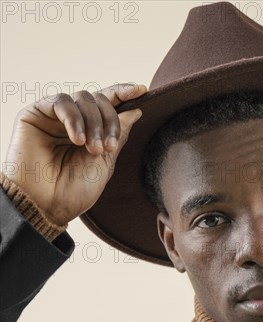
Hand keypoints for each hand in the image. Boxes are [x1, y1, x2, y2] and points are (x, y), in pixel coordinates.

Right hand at [4, 83, 146, 224]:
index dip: (124, 94)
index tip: (142, 91)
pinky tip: (77, 140)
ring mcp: (54, 117)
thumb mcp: (106, 163)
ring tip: (93, 150)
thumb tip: (135, 111)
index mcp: (91, 132)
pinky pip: (61, 101)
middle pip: (99, 99)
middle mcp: (73, 121)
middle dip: (109, 121)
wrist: (46, 205)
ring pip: (83, 98)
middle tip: (108, 147)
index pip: (108, 105)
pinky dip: (74, 119)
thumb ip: (119, 135)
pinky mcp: (35, 114)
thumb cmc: (74, 191)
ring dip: (94, 123)